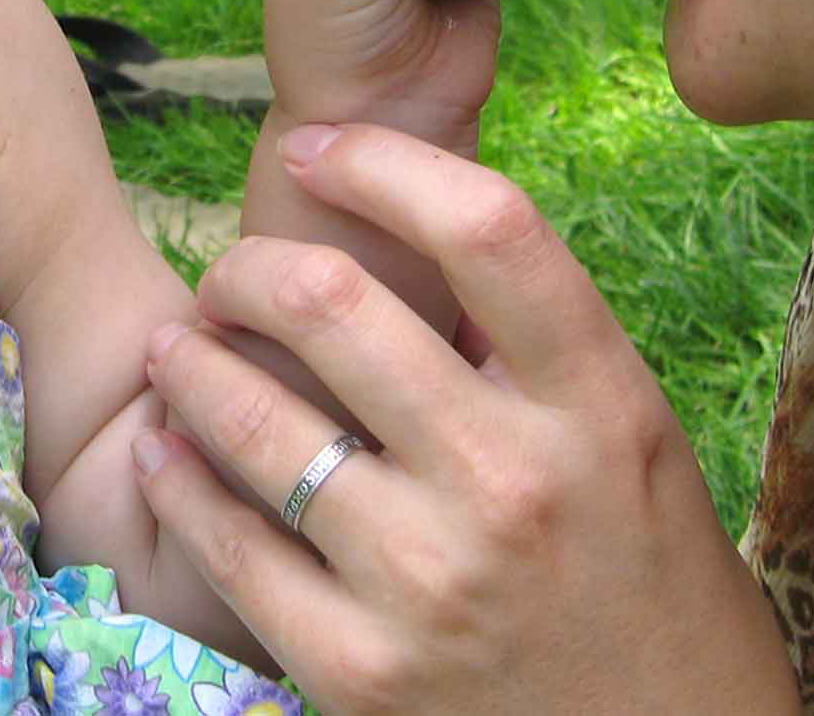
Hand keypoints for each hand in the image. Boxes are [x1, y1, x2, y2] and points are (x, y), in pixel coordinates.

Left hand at [136, 124, 796, 714]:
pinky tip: (166, 451)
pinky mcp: (358, 670)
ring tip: (178, 348)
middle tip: (228, 276)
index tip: (315, 150)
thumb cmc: (647, 591)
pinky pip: (227, 542)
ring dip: (192, 361)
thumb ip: (533, 353)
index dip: (380, 163)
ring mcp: (431, 580)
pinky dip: (178, 478)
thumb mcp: (632, 451)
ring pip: (257, 416)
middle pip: (336, 303)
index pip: (487, 227)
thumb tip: (401, 232)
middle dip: (248, 267)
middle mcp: (517, 482)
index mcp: (601, 407)